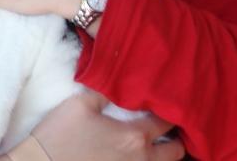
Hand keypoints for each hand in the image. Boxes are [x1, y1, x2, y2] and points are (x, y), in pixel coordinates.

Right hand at [25, 90, 184, 160]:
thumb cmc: (60, 134)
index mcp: (134, 136)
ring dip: (163, 155)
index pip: (165, 123)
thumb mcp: (79, 105)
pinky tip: (133, 155)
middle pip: (176, 152)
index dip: (169, 111)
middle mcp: (141, 159)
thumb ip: (104, 93)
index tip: (165, 104)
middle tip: (165, 129)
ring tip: (154, 144)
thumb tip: (118, 83)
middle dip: (175, 139)